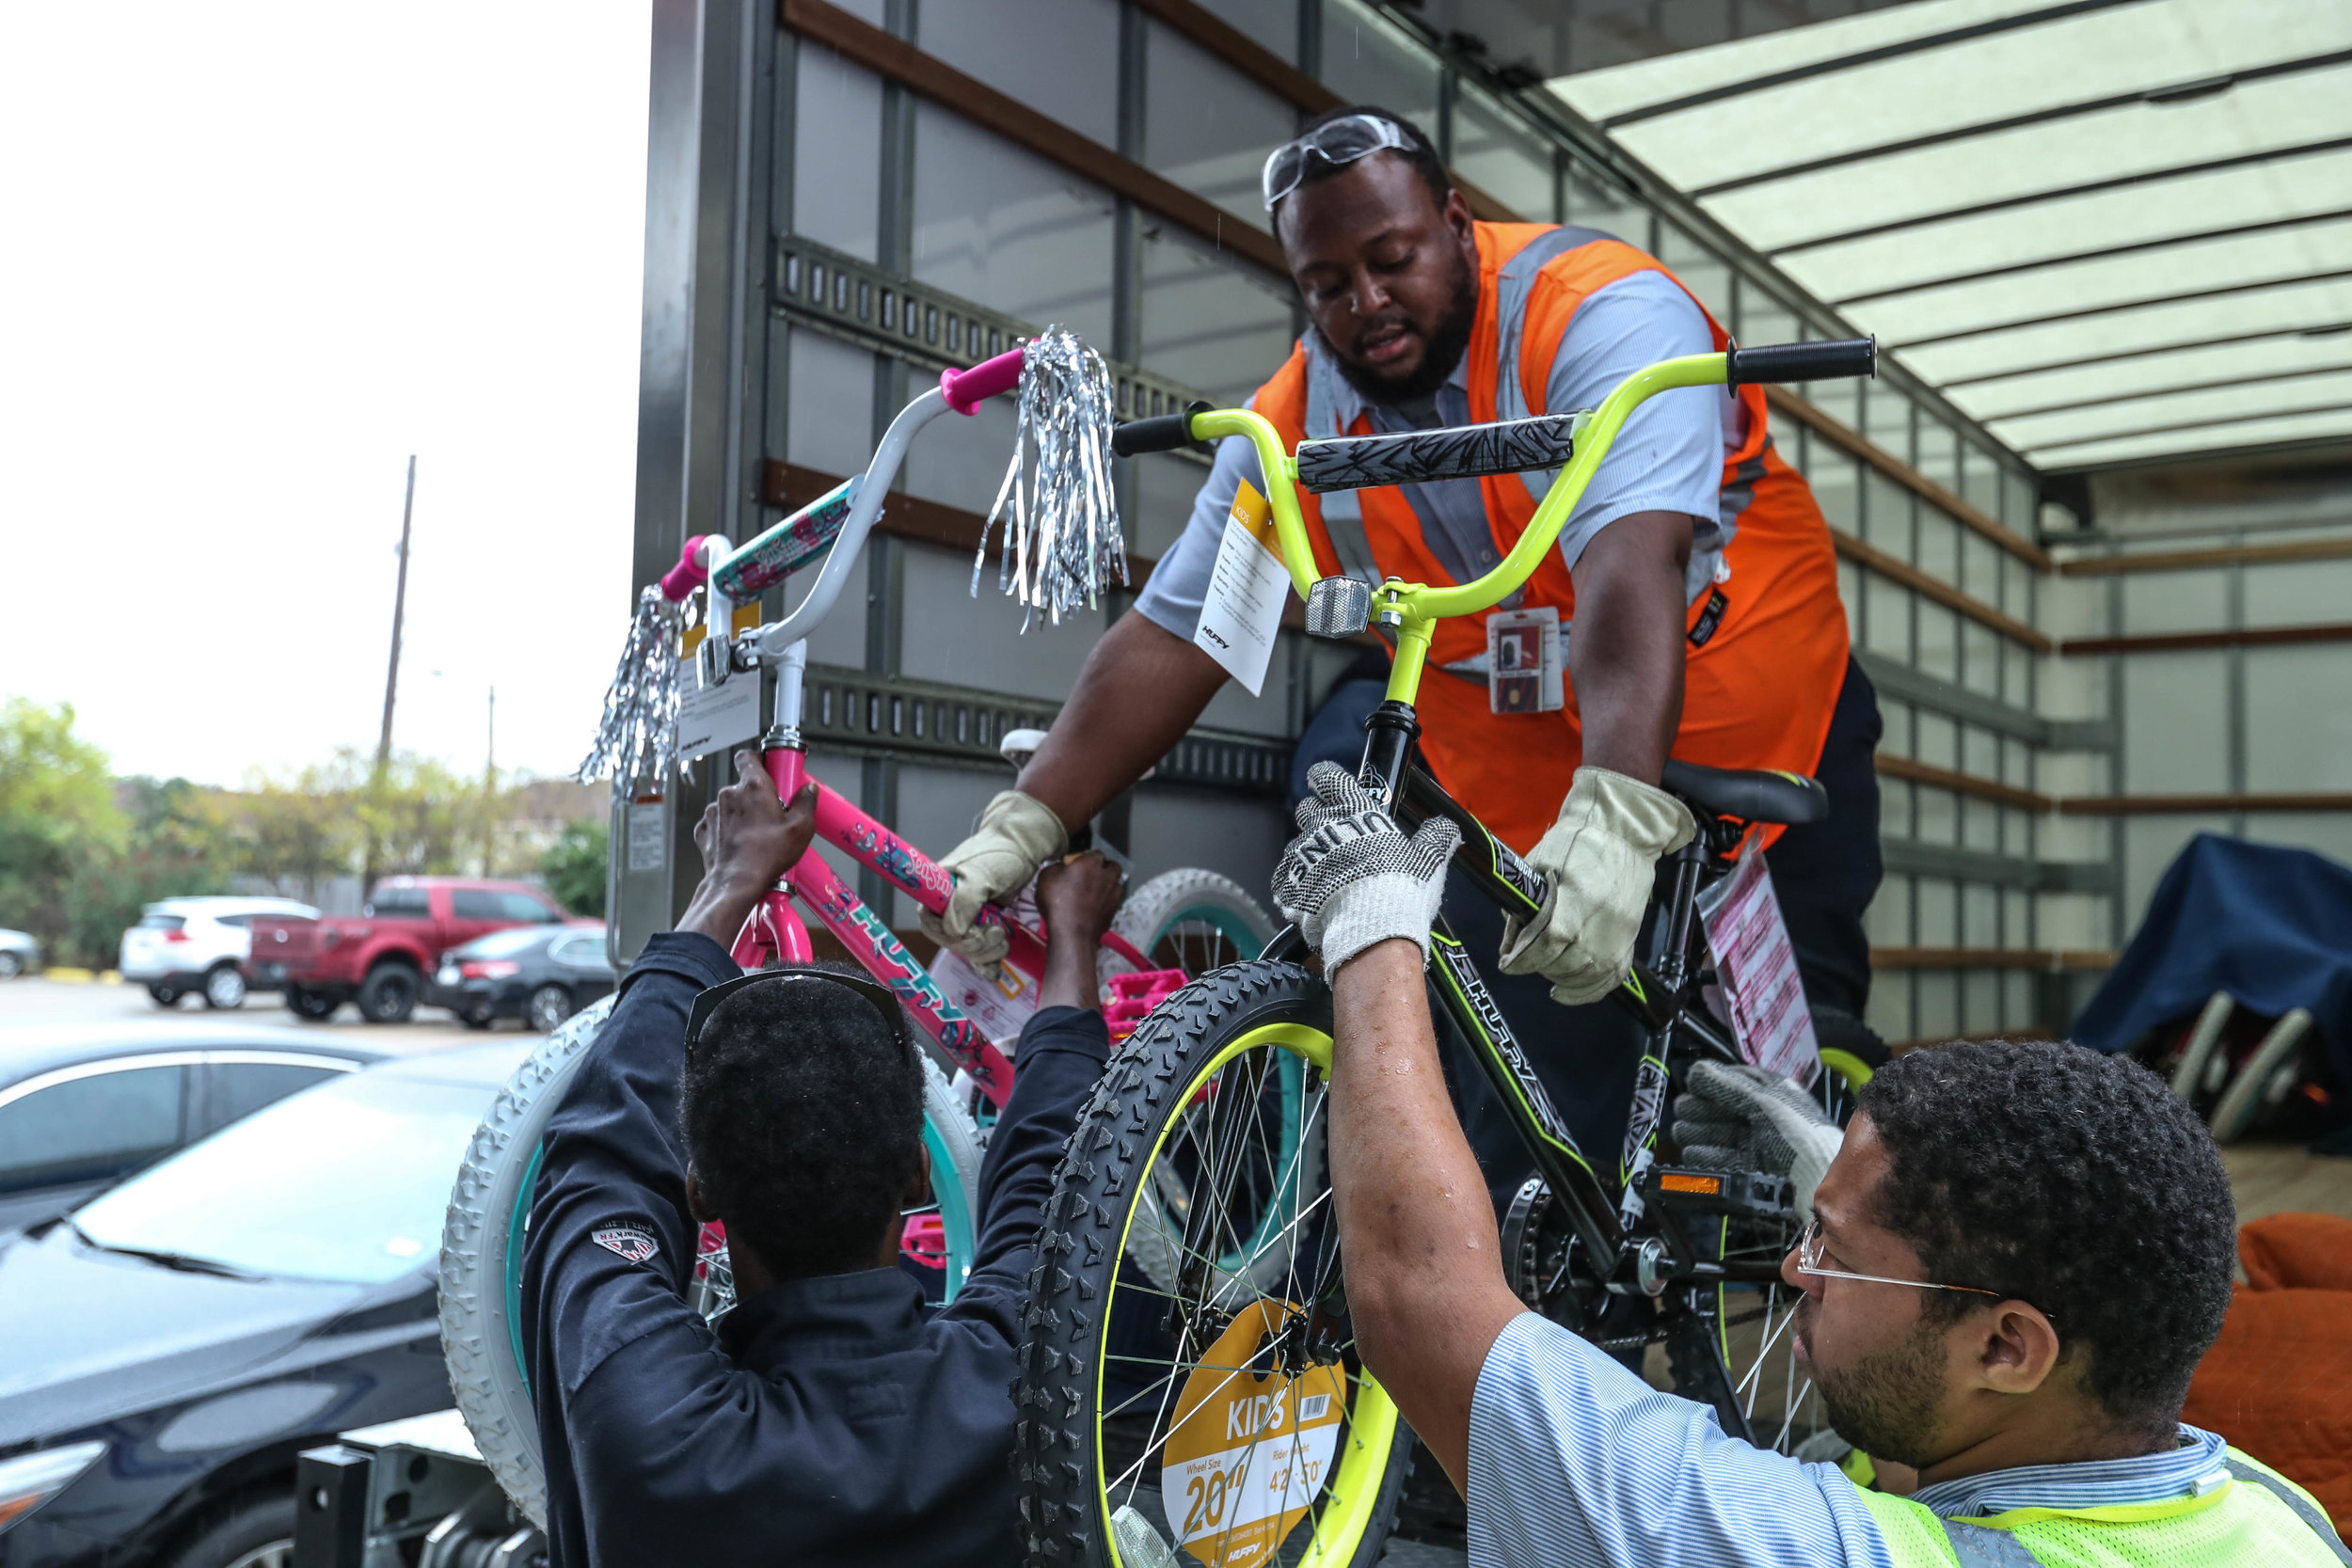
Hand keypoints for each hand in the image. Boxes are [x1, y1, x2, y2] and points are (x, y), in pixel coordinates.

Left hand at [677, 750, 817, 946]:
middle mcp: (730, 794)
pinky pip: (718, 822)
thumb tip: (808, 791)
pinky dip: (728, 830)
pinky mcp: (705, 829)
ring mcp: (714, 811)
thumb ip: (806, 803)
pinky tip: (741, 844)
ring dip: (742, 814)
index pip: (749, 756)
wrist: (735, 883)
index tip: (770, 768)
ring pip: (731, 804)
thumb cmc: (766, 857)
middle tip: (772, 814)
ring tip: (757, 835)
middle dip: (757, 796)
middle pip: (744, 785)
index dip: (759, 759)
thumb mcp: (801, 829)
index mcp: (754, 787)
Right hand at [916, 789, 1068, 966]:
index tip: (970, 932)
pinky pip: (978, 954)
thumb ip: (964, 901)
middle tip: (996, 932)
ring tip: (1002, 936)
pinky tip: (994, 971)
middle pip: (949, 942)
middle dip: (974, 945)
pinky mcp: (983, 927)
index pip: (929, 924)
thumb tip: (952, 932)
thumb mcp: (981, 874)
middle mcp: (947, 906)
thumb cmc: (999, 854)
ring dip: (986, 952)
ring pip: (966, 950)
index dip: (947, 935)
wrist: (1024, 849)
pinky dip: (987, 964)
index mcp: (936, 891)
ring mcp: (966, 918)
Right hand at [1036, 851, 1124, 1012]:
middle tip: (1091, 876)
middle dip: (1104, 869)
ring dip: (1108, 885)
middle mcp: (1107, 876)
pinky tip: (1094, 908)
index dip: (1087, 858)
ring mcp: (1114, 895)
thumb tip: (1062, 867)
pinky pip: (1112, 902)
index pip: (1095, 853)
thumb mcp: (1046, 877)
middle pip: (1113, 866)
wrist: (1072, 933)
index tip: (1078, 865)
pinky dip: (1105, 902)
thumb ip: (1056, 867)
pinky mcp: (1114, 912)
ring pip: (1116, 884)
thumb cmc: (1057, 901)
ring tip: (1094, 892)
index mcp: (1092, 863)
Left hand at [1273, 762, 1460, 972]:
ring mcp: (1301, 855)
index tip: (1323, 781)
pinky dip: (1298, 883)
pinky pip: (1286, 877)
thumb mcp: (1429, 859)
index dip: (1324, 777)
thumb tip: (1445, 827)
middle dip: (1317, 818)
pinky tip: (1315, 896)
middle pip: (1307, 808)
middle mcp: (1322, 826)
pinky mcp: (1286, 884)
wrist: (1370, 930)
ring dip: (1311, 855)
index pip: (1328, 777)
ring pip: (1298, 845)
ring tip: (1331, 877)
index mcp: (1354, 811)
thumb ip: (1436, 836)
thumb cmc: (1400, 889)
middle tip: (1336, 837)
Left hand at [1497, 766, 1695, 1004]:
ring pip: (1584, 976)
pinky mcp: (1630, 939)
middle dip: (1538, 967)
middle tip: (1525, 960)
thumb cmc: (1576, 842)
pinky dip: (1588, 991)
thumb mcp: (1539, 865)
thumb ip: (1525, 907)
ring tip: (1546, 970)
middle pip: (1562, 966)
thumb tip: (1512, 941)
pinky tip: (1568, 991)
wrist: (1625, 833)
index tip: (1507, 963)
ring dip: (1560, 979)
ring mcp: (1618, 937)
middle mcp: (1597, 928)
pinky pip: (1611, 978)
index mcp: (1572, 905)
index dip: (1521, 960)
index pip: (1542, 947)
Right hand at [1670, 1058, 1843, 1222]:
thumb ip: (1729, 1085)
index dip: (1711, 1083)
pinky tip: (1693, 1152)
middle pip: (1719, 1109)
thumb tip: (1700, 1071)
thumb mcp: (1766, 1101)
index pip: (1732, 1083)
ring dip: (1697, 1132)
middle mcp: (1761, 1117)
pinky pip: (1718, 1159)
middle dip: (1699, 1109)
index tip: (1693, 1084)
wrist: (1816, 1176)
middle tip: (1685, 1110)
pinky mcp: (1747, 1168)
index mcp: (1772, 1093)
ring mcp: (1753, 1143)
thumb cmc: (1802, 1134)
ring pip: (1715, 1134)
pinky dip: (1703, 1155)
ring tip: (1684, 1132)